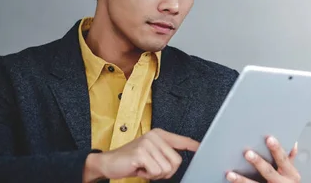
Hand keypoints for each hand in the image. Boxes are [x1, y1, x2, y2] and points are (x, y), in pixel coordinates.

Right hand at [83, 128, 198, 182]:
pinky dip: (147, 175)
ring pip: (166, 169)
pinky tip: (138, 168)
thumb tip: (178, 160)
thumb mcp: (150, 153)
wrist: (109, 162)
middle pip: (176, 161)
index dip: (193, 145)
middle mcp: (155, 136)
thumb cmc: (131, 160)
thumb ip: (165, 153)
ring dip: (155, 174)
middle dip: (166, 172)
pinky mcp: (141, 153)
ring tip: (144, 167)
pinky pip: (155, 172)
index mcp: (159, 134)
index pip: (181, 140)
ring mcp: (148, 143)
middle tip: (152, 168)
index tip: (202, 148)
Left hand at [226, 136, 299, 182]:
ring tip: (230, 174)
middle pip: (268, 171)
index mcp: (290, 174)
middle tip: (248, 153)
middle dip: (258, 162)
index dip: (276, 149)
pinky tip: (231, 182)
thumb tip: (292, 143)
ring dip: (242, 180)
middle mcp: (281, 182)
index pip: (283, 159)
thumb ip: (289, 158)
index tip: (269, 139)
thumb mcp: (292, 172)